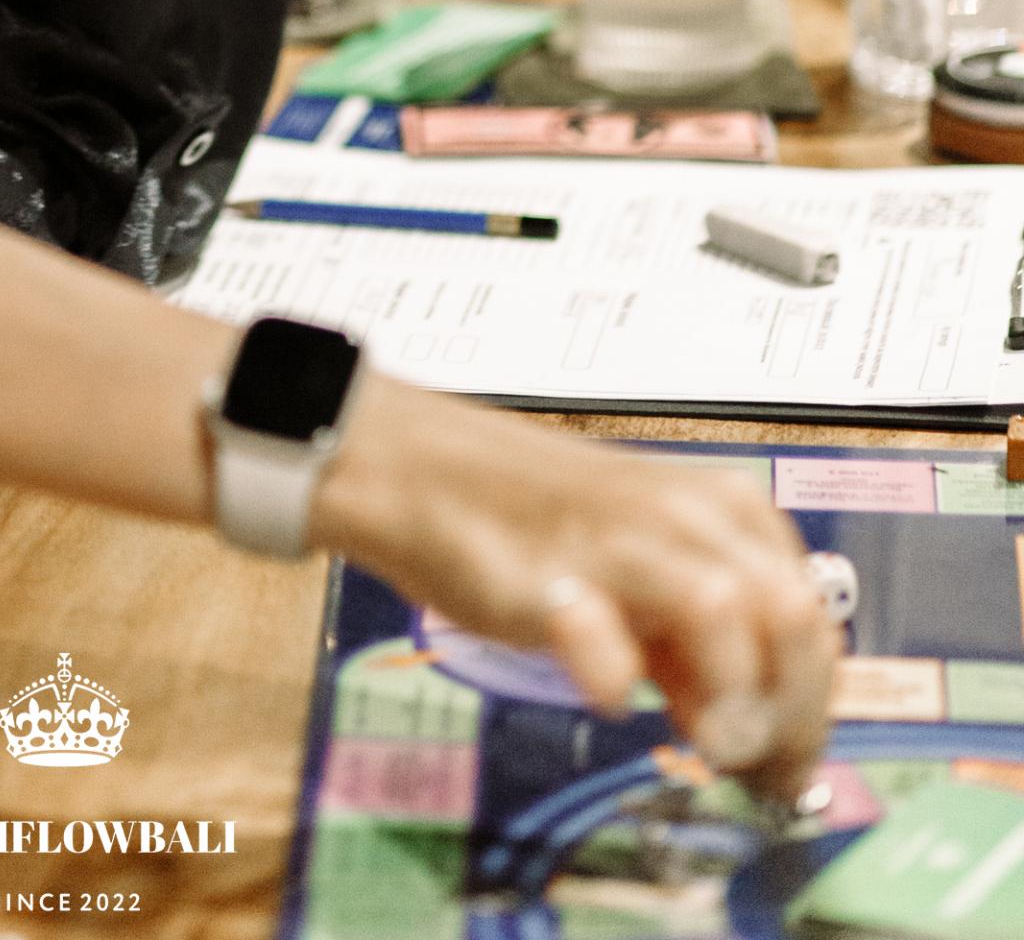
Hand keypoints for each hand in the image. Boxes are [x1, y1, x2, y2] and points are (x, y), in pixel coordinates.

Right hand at [319, 375, 834, 801]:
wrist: (427, 471)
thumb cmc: (541, 525)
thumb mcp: (647, 576)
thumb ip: (707, 643)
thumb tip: (770, 744)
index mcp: (720, 509)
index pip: (811, 619)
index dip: (812, 708)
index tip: (785, 764)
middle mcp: (681, 515)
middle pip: (790, 620)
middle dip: (784, 715)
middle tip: (746, 768)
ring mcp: (615, 541)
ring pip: (722, 613)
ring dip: (725, 700)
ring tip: (694, 740)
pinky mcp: (548, 576)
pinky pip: (603, 641)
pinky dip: (613, 680)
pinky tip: (603, 691)